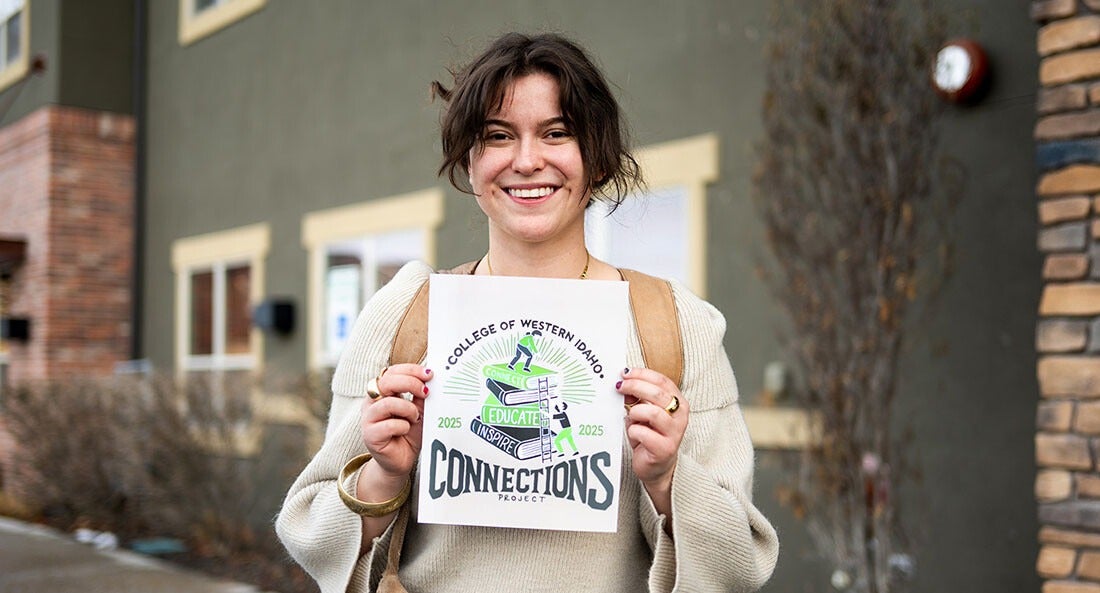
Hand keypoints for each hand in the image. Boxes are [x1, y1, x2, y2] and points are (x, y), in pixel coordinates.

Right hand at [359, 364, 432, 479]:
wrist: (400, 461)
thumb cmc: (408, 434)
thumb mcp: (419, 411)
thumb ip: (420, 396)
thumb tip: (430, 378)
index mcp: (382, 392)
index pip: (392, 372)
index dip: (410, 370)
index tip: (429, 374)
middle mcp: (372, 402)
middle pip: (386, 382)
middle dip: (410, 383)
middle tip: (426, 392)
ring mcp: (368, 418)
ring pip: (388, 403)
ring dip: (408, 409)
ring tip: (414, 418)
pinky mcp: (369, 435)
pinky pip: (389, 425)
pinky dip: (403, 426)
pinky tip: (405, 431)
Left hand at [617, 367, 688, 493]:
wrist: (657, 467)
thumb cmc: (650, 435)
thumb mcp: (644, 412)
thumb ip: (638, 398)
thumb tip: (624, 382)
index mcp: (679, 402)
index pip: (662, 381)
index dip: (643, 374)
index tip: (625, 373)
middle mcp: (681, 416)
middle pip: (657, 393)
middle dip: (635, 387)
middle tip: (619, 387)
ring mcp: (674, 433)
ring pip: (651, 412)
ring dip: (635, 412)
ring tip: (631, 417)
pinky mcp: (664, 448)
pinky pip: (642, 432)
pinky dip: (633, 431)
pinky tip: (634, 434)